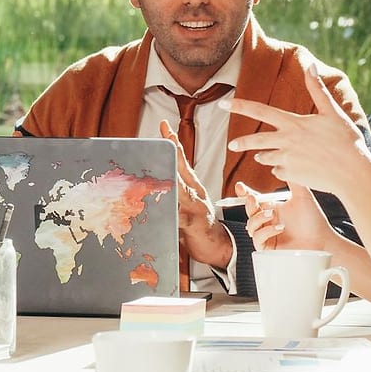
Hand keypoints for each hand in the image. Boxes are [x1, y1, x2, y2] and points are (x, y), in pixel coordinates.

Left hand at [160, 120, 232, 268]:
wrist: (218, 245)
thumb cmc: (197, 224)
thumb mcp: (184, 204)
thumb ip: (172, 193)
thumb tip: (152, 182)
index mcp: (193, 186)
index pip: (182, 159)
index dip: (173, 142)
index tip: (164, 125)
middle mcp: (196, 193)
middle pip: (182, 169)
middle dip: (173, 153)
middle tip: (165, 138)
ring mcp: (197, 207)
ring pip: (181, 190)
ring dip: (171, 181)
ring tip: (160, 171)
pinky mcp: (195, 224)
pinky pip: (179, 217)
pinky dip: (170, 213)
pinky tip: (161, 209)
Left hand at [223, 64, 370, 195]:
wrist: (353, 172)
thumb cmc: (346, 140)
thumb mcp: (332, 111)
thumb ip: (317, 89)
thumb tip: (310, 65)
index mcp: (293, 123)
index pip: (259, 111)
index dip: (239, 106)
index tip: (223, 104)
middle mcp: (286, 141)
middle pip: (255, 141)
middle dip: (241, 143)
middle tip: (233, 145)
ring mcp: (287, 160)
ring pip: (265, 158)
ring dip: (264, 156)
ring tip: (265, 156)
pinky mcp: (291, 176)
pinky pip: (278, 173)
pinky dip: (281, 170)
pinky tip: (293, 168)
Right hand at [239, 182, 338, 250]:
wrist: (322, 239)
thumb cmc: (313, 219)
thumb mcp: (302, 195)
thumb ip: (292, 181)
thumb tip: (284, 164)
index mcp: (274, 208)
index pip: (255, 200)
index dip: (245, 193)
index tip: (240, 186)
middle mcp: (269, 221)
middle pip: (249, 212)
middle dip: (248, 204)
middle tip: (252, 198)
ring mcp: (268, 235)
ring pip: (251, 226)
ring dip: (258, 218)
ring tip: (272, 214)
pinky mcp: (270, 248)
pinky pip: (258, 239)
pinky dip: (266, 232)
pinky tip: (279, 228)